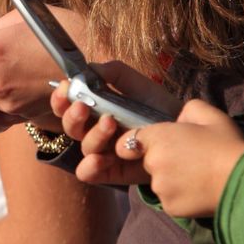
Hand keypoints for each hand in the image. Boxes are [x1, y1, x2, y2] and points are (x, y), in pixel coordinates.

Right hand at [52, 62, 181, 186]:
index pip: (66, 105)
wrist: (183, 127)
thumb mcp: (136, 82)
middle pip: (70, 127)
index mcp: (94, 109)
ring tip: (111, 123)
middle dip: (72, 116)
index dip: (60, 98)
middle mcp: (94, 131)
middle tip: (84, 106)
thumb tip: (88, 69)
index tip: (66, 88)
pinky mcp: (113, 171)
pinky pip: (89, 174)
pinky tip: (102, 159)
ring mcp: (104, 151)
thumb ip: (112, 72)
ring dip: (94, 135)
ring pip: (84, 147)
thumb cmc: (156, 105)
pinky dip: (90, 167)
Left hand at [115, 100, 243, 217]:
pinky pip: (169, 200)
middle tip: (190, 160)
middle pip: (148, 162)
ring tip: (198, 176)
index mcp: (159, 138)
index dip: (140, 143)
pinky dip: (180, 197)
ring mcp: (160, 187)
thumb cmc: (229, 145)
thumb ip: (188, 110)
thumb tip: (178, 120)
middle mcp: (153, 163)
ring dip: (171, 180)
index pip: (130, 140)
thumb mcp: (210, 115)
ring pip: (159, 182)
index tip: (152, 146)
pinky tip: (200, 190)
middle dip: (162, 161)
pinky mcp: (169, 207)